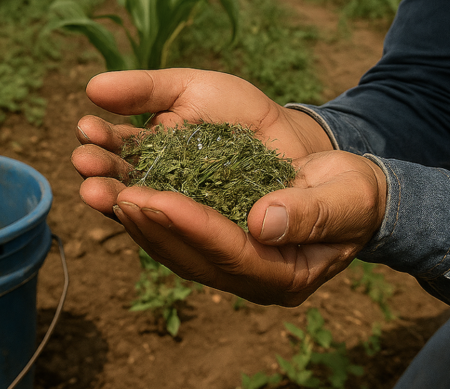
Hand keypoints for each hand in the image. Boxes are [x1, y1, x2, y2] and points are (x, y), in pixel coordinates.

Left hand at [71, 68, 387, 305]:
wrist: (348, 188)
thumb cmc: (354, 194)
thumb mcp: (348, 198)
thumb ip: (311, 212)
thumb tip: (263, 222)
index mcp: (283, 274)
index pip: (229, 254)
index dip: (190, 228)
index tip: (152, 199)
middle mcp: (246, 273)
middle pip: (187, 254)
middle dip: (145, 222)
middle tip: (106, 192)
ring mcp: (226, 256)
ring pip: (168, 241)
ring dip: (129, 212)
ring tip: (95, 182)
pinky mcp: (212, 231)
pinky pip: (169, 222)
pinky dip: (140, 198)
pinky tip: (113, 175)